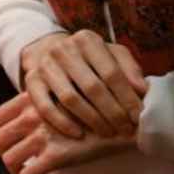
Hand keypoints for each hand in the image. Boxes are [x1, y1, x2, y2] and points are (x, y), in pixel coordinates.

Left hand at [0, 93, 135, 173]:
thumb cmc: (96, 108)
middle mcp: (33, 116)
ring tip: (21, 173)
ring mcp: (43, 135)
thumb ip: (41, 105)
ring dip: (13, 170)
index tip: (3, 143)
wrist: (125, 118)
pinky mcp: (57, 156)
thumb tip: (24, 120)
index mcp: (31, 100)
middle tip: (14, 161)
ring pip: (8, 158)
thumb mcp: (63, 97)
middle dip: (2, 153)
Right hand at [20, 30, 148, 139]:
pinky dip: (62, 123)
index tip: (139, 116)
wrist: (47, 50)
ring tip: (107, 132)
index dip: (127, 97)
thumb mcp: (111, 55)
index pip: (111, 72)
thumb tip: (142, 90)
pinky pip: (45, 107)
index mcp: (87, 40)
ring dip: (91, 119)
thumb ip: (129, 69)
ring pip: (70, 98)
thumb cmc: (89, 58)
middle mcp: (63, 49)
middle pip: (92, 87)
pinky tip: (78, 134)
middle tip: (125, 129)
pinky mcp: (30, 81)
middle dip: (112, 112)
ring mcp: (45, 65)